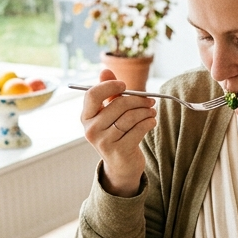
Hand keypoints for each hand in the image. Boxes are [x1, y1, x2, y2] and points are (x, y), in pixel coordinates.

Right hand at [80, 69, 156, 196]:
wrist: (121, 166)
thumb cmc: (116, 134)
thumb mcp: (109, 114)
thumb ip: (108, 92)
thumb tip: (105, 70)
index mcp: (86, 117)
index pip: (93, 94)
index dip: (110, 86)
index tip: (124, 86)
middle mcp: (91, 129)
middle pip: (118, 104)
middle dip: (138, 100)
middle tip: (150, 101)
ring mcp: (104, 142)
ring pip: (130, 117)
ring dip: (146, 111)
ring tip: (152, 111)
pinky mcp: (119, 151)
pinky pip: (139, 129)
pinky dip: (149, 122)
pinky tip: (152, 121)